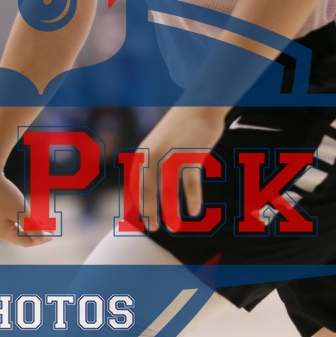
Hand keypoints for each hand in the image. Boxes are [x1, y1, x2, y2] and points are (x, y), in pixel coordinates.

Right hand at [0, 165, 51, 247]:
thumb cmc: (3, 194)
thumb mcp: (22, 212)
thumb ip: (32, 227)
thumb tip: (40, 239)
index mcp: (1, 233)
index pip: (24, 241)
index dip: (40, 239)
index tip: (53, 235)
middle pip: (17, 235)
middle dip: (33, 232)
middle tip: (48, 229)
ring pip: (10, 225)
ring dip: (25, 224)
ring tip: (38, 220)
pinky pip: (2, 217)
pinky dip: (15, 217)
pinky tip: (21, 211)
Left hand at [139, 104, 227, 231]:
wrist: (198, 107)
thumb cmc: (180, 130)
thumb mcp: (159, 145)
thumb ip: (153, 165)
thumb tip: (153, 192)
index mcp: (143, 155)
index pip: (136, 186)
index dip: (139, 204)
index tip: (143, 220)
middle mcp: (154, 156)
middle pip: (149, 191)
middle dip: (150, 212)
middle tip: (154, 229)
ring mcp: (172, 156)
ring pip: (169, 190)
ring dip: (171, 212)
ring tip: (174, 227)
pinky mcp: (191, 156)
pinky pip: (191, 183)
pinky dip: (193, 199)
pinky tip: (195, 211)